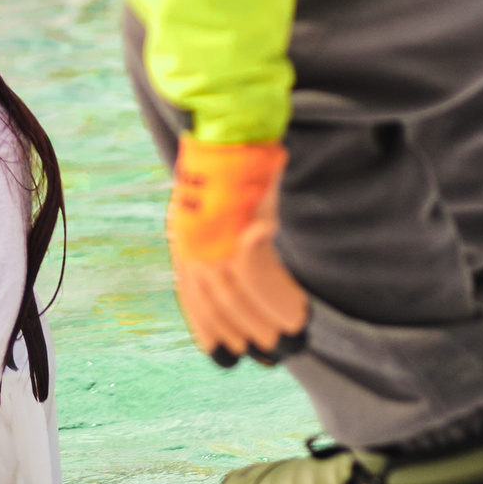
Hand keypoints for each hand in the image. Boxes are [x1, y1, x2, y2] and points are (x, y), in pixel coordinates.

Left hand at [167, 136, 309, 365]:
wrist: (232, 131)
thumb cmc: (233, 169)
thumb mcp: (219, 210)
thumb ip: (226, 245)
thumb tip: (248, 269)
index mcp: (184, 243)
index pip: (192, 299)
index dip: (209, 329)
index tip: (227, 352)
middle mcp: (192, 244)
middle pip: (218, 301)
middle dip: (245, 330)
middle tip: (273, 348)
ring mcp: (213, 235)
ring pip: (239, 292)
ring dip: (267, 318)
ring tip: (293, 330)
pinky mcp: (236, 223)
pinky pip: (257, 272)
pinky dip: (277, 296)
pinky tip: (298, 309)